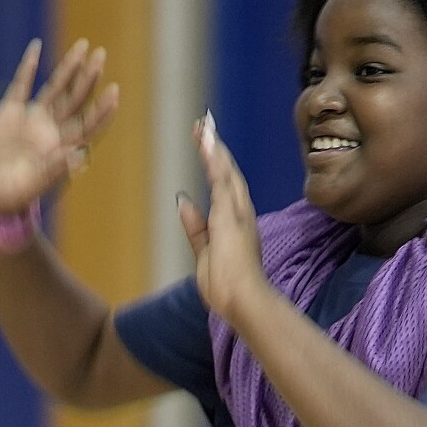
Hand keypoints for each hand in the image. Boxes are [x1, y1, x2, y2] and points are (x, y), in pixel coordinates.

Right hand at [0, 39, 119, 212]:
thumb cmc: (9, 198)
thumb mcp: (32, 185)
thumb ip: (54, 169)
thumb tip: (80, 155)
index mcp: (62, 150)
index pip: (88, 126)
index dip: (101, 110)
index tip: (114, 92)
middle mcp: (51, 132)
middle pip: (76, 100)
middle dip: (89, 78)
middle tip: (101, 55)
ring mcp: (31, 121)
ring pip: (55, 89)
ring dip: (68, 68)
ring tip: (83, 46)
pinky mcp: (8, 114)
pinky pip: (20, 87)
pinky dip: (27, 68)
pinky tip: (36, 49)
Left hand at [177, 112, 269, 317]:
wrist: (243, 301)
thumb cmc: (227, 286)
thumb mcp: (205, 251)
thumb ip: (195, 226)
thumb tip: (183, 200)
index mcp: (236, 223)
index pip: (224, 186)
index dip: (216, 164)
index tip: (206, 145)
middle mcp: (240, 213)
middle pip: (228, 173)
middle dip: (216, 149)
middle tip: (204, 125)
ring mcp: (237, 212)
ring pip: (225, 171)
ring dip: (214, 147)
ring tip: (203, 126)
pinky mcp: (229, 215)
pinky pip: (220, 180)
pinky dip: (214, 159)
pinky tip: (207, 143)